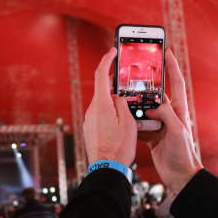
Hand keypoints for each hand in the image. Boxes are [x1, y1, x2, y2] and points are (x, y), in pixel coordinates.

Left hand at [83, 47, 136, 165]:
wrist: (107, 167)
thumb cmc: (119, 147)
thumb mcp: (128, 121)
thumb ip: (122, 103)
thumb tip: (116, 97)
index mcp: (101, 104)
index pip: (100, 75)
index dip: (107, 60)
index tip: (113, 51)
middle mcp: (91, 110)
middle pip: (103, 90)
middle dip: (115, 86)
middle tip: (127, 84)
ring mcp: (88, 120)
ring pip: (102, 103)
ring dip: (114, 102)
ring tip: (128, 109)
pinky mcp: (89, 128)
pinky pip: (100, 114)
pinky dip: (109, 113)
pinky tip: (119, 122)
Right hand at [138, 49, 202, 193]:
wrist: (179, 175)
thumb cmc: (183, 153)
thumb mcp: (177, 130)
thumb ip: (166, 115)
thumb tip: (153, 107)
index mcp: (178, 110)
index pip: (176, 83)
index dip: (172, 66)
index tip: (166, 52)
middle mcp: (169, 115)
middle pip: (156, 94)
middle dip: (147, 85)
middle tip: (136, 75)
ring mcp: (159, 125)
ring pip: (145, 109)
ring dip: (136, 105)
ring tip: (126, 99)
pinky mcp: (152, 135)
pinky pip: (140, 124)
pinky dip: (133, 123)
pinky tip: (125, 120)